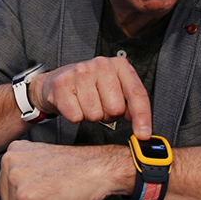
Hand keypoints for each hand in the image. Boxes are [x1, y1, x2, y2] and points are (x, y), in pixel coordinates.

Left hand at [0, 140, 133, 199]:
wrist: (98, 168)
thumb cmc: (75, 166)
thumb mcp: (39, 159)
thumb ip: (21, 169)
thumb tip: (9, 190)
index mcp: (14, 152)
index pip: (4, 187)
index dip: (26, 191)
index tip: (42, 183)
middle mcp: (11, 163)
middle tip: (49, 189)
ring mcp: (17, 181)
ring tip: (53, 194)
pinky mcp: (27, 199)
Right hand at [31, 57, 151, 139]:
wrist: (57, 82)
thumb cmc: (90, 86)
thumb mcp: (115, 88)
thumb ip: (131, 103)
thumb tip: (142, 127)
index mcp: (119, 65)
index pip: (136, 93)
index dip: (142, 117)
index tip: (143, 135)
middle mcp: (101, 64)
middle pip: (116, 108)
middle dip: (109, 114)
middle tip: (100, 104)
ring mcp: (80, 72)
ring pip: (95, 115)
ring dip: (91, 115)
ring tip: (85, 103)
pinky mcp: (62, 84)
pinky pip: (76, 117)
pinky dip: (75, 116)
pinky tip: (73, 103)